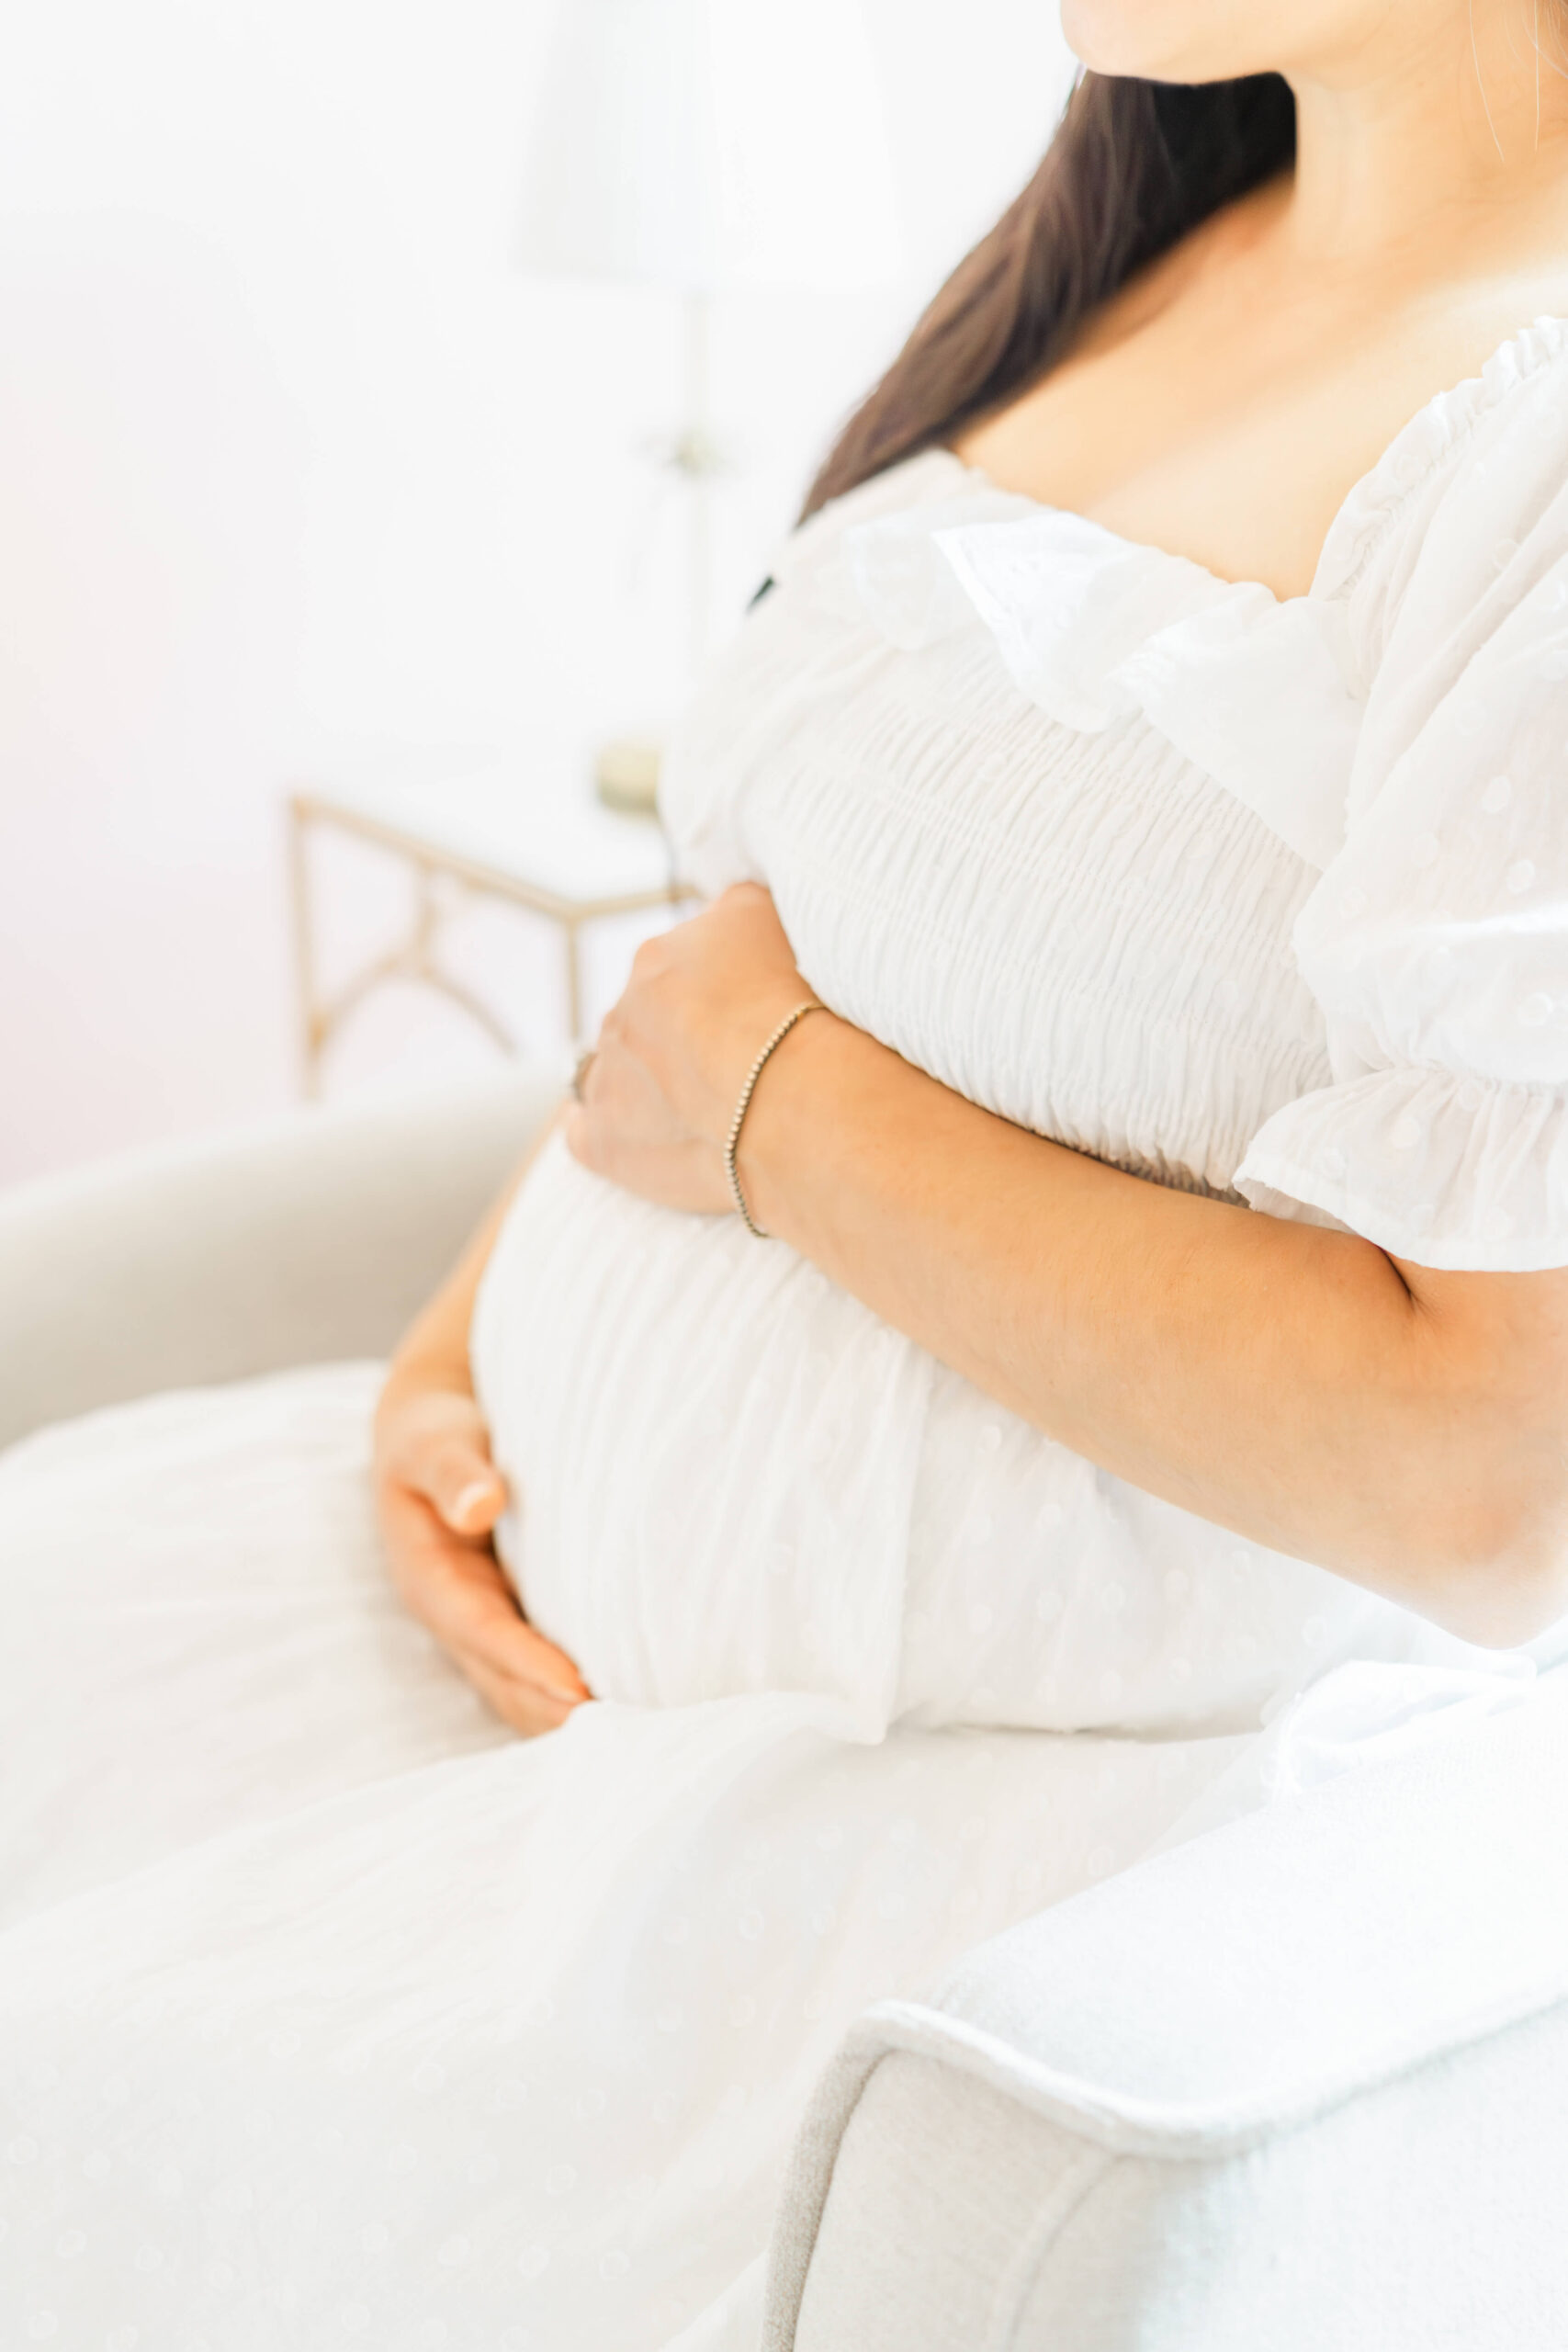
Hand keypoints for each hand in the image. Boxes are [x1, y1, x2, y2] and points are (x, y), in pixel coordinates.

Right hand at [373, 1377, 591, 1734]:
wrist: (431, 1440)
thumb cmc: (433, 1439)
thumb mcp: (431, 1445)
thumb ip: (453, 1473)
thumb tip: (480, 1505)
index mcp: (429, 1579)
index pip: (482, 1632)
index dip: (526, 1664)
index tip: (576, 1689)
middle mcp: (455, 1616)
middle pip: (504, 1681)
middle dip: (554, 1712)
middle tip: (620, 1733)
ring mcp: (481, 1626)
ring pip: (520, 1691)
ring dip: (564, 1717)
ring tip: (630, 1734)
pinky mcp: (509, 1622)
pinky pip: (537, 1673)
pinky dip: (569, 1698)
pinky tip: (622, 1707)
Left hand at [565, 881, 823, 1214]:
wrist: (782, 1093)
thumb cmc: (788, 1006)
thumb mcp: (768, 915)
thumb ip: (736, 908)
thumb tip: (726, 912)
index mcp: (659, 958)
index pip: (681, 968)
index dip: (719, 994)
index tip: (753, 1015)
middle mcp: (623, 1011)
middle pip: (648, 1019)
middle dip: (684, 1037)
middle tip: (740, 1064)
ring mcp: (608, 1077)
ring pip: (617, 1069)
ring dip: (648, 1081)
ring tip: (703, 1106)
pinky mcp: (604, 1141)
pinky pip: (586, 1133)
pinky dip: (607, 1132)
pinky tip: (635, 1138)